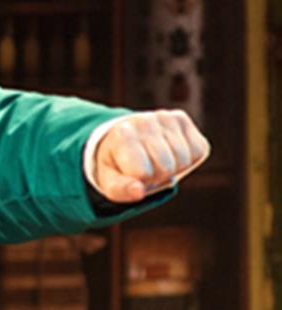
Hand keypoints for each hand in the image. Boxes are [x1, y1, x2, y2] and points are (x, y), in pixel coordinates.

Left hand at [92, 109, 209, 202]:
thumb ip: (120, 189)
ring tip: (157, 160)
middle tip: (146, 168)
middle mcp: (143, 121)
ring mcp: (163, 117)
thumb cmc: (117, 164)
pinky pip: (199, 149)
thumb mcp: (110, 181)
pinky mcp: (180, 118)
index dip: (141, 180)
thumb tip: (139, 192)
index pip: (143, 172)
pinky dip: (189, 158)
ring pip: (184, 159)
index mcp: (121, 135)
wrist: (122, 139)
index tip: (131, 173)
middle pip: (166, 167)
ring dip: (174, 168)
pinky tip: (171, 152)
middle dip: (158, 175)